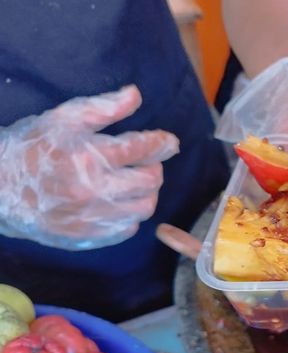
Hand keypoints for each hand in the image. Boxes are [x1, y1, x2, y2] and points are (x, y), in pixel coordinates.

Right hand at [0, 85, 178, 249]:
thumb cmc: (33, 147)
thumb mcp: (63, 119)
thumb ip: (103, 107)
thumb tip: (136, 95)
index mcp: (90, 156)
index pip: (142, 149)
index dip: (162, 143)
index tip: (168, 142)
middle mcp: (95, 190)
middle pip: (150, 181)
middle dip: (154, 167)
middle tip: (146, 162)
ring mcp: (92, 216)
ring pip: (144, 207)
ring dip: (147, 192)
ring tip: (135, 181)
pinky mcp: (88, 236)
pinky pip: (127, 229)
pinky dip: (131, 214)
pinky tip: (120, 202)